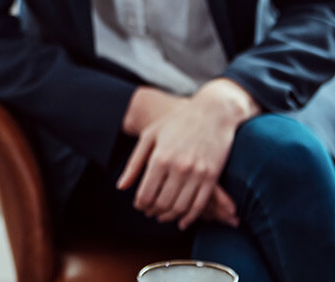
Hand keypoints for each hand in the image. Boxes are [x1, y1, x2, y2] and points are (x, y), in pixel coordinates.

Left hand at [117, 79, 259, 229]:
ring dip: (169, 216)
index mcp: (160, 158)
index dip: (140, 204)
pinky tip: (182, 221)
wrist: (212, 113)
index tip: (139, 206)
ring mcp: (197, 173)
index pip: (146, 194)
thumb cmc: (176, 123)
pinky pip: (200, 204)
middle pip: (162, 203)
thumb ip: (134, 163)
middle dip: (153, 212)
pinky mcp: (212, 176)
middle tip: (149, 213)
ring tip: (162, 216)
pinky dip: (190, 217)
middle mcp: (179, 168)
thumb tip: (121, 187)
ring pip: (180, 207)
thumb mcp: (149, 137)